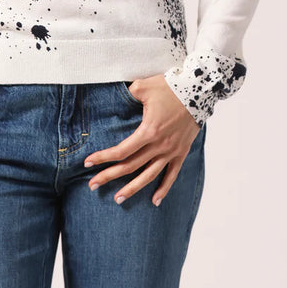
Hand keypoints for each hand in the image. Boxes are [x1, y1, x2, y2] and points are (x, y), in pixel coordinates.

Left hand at [84, 74, 200, 206]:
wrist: (199, 90)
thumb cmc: (169, 86)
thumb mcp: (143, 86)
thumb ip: (127, 94)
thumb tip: (116, 97)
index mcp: (148, 131)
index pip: (121, 151)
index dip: (103, 158)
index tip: (87, 163)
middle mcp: (159, 145)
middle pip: (130, 166)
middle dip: (109, 176)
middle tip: (92, 185)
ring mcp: (171, 151)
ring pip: (149, 176)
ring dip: (132, 189)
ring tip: (118, 199)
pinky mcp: (181, 152)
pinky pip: (172, 175)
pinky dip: (164, 189)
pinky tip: (155, 201)